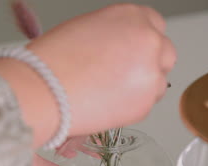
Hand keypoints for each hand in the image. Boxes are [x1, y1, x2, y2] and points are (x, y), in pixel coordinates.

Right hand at [0, 4, 175, 146]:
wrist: (42, 91)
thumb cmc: (51, 61)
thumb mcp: (85, 30)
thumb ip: (112, 36)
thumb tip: (119, 51)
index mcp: (130, 16)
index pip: (154, 24)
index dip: (142, 42)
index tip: (133, 54)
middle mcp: (147, 40)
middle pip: (164, 53)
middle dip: (148, 64)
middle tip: (123, 76)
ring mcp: (150, 73)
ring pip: (158, 82)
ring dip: (141, 87)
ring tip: (109, 94)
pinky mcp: (145, 103)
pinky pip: (146, 104)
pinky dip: (131, 107)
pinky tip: (105, 105)